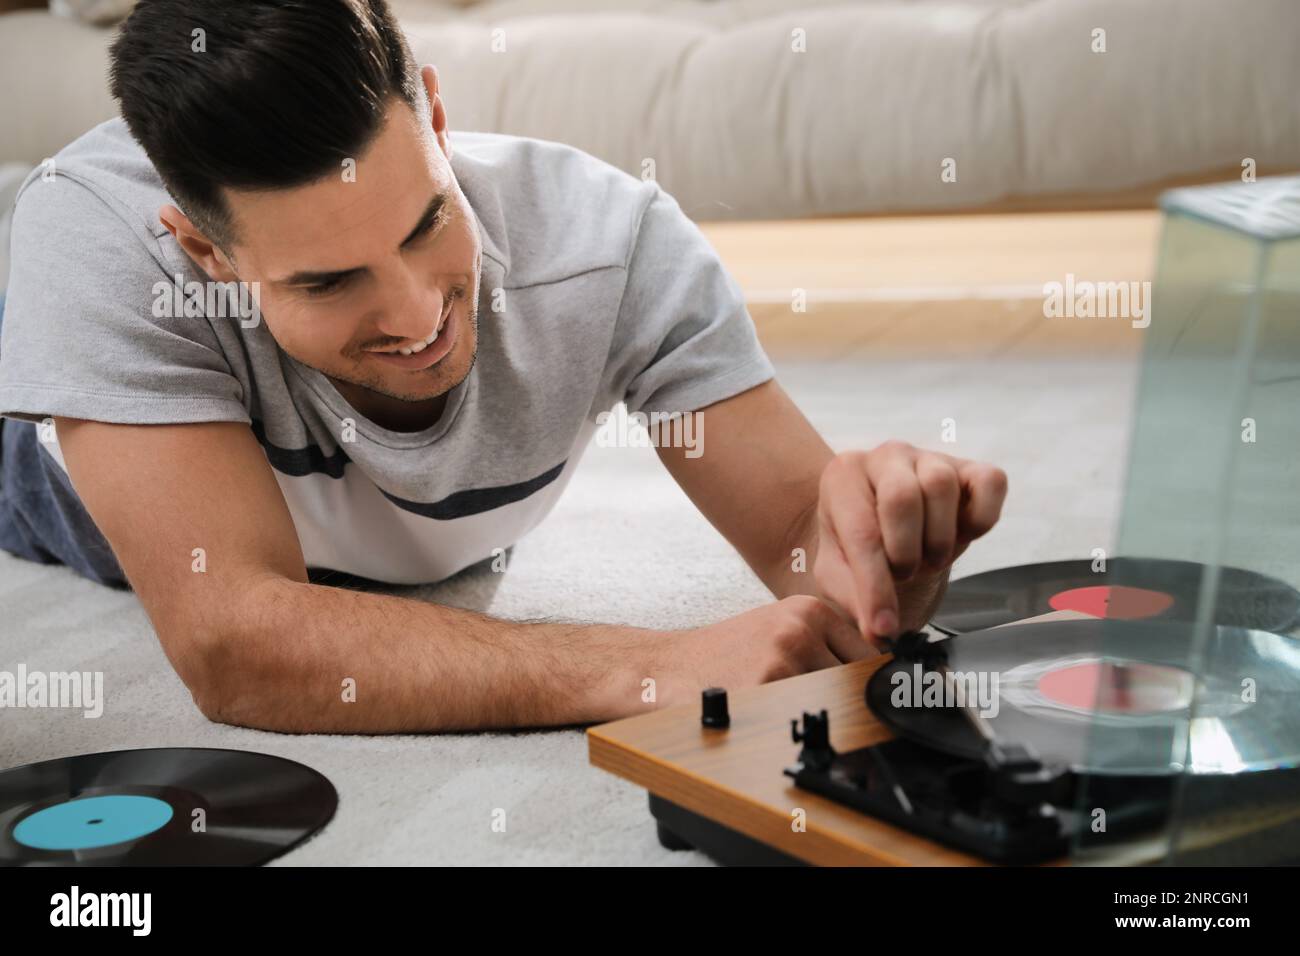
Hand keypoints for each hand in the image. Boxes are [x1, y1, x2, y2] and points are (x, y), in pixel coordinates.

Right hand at [645, 596, 874, 710]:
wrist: (670, 667)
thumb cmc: (725, 654)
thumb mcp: (779, 629)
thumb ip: (824, 644)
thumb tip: (878, 673)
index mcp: (808, 610)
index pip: (868, 652)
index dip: (868, 682)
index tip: (867, 697)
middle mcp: (800, 628)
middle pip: (855, 679)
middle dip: (842, 701)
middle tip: (820, 708)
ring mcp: (785, 657)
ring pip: (832, 701)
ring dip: (816, 714)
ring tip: (782, 706)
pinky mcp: (768, 687)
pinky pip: (804, 717)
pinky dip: (793, 724)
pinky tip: (767, 713)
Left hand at [813, 441, 1006, 646]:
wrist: (888, 534)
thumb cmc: (859, 552)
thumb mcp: (840, 576)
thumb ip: (853, 600)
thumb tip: (882, 632)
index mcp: (843, 477)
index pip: (861, 533)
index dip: (875, 588)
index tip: (882, 628)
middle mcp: (885, 457)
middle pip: (902, 497)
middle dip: (906, 552)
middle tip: (904, 574)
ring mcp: (930, 457)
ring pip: (942, 485)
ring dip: (939, 539)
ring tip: (928, 558)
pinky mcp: (971, 468)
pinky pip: (989, 483)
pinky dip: (981, 518)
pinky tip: (960, 536)